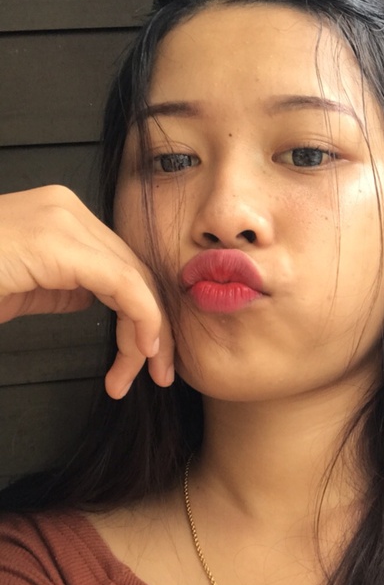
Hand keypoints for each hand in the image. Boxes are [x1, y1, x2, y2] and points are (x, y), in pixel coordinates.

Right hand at [0, 186, 173, 397]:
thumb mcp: (22, 286)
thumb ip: (63, 285)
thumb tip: (96, 297)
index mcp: (62, 217)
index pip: (121, 267)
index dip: (142, 313)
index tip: (145, 358)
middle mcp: (69, 210)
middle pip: (133, 273)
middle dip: (152, 327)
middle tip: (159, 373)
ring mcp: (64, 220)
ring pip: (134, 280)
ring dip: (147, 333)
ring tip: (142, 374)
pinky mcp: (59, 243)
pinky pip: (123, 284)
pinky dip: (141, 319)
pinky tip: (140, 351)